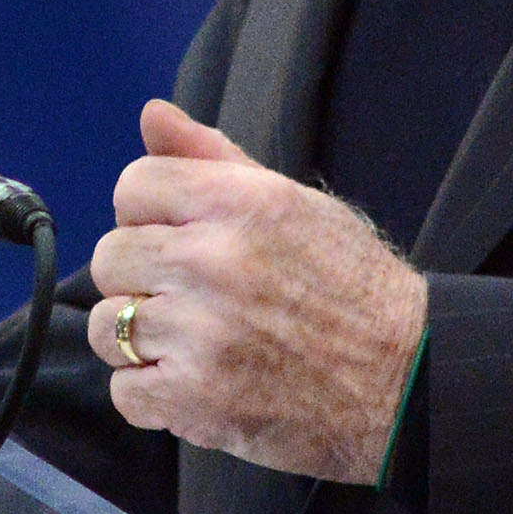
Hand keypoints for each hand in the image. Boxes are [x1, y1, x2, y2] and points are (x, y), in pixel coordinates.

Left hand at [87, 99, 429, 482]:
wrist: (406, 383)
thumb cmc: (352, 289)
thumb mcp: (295, 204)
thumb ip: (214, 158)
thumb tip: (152, 114)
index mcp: (238, 204)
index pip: (133, 185)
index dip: (148, 214)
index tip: (178, 238)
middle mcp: (212, 261)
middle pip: (111, 257)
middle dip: (141, 278)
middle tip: (189, 298)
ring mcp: (199, 333)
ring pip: (106, 326)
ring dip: (140, 341)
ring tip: (191, 344)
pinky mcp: (194, 399)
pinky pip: (124, 391)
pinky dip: (152, 395)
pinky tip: (196, 385)